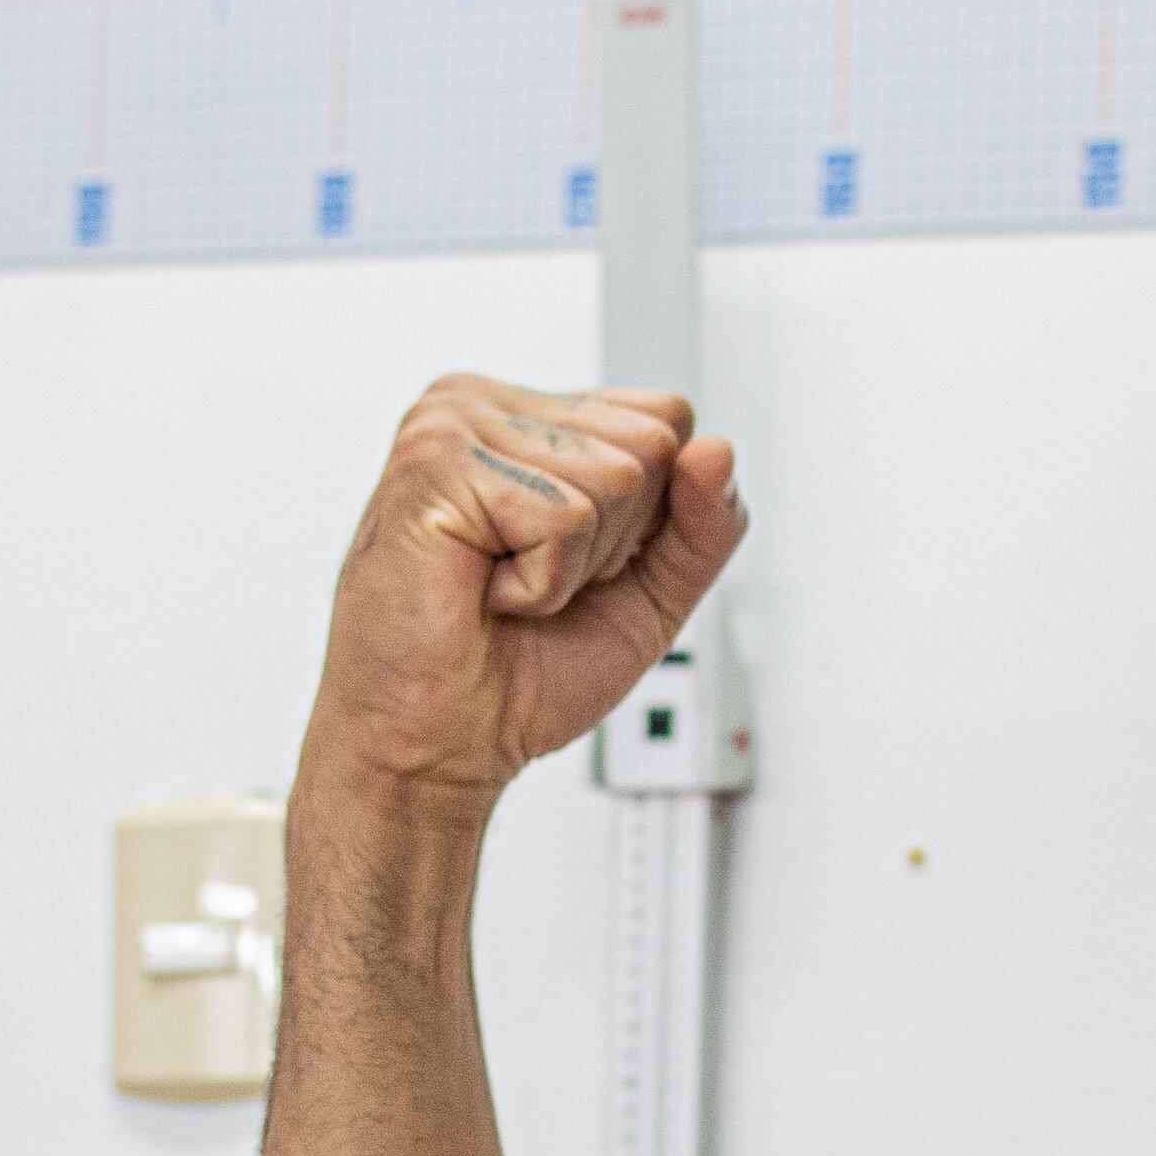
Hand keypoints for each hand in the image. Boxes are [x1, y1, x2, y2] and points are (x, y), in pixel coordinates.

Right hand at [301, 377, 746, 802]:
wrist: (436, 749)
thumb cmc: (518, 678)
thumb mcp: (650, 595)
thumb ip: (704, 524)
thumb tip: (719, 449)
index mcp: (528, 418)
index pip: (666, 418)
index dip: (648, 520)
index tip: (570, 565)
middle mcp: (486, 406)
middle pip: (652, 442)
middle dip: (615, 543)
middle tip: (530, 584)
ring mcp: (453, 427)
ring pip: (615, 479)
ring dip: (571, 569)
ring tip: (502, 591)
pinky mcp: (436, 466)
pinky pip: (564, 519)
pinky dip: (540, 586)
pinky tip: (482, 594)